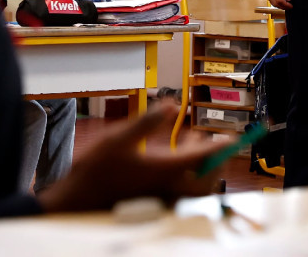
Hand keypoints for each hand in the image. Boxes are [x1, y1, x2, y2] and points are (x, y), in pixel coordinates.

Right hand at [38, 102, 221, 212]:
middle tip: (210, 139)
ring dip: (199, 165)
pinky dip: (186, 174)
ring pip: (195, 187)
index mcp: (164, 171)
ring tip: (187, 140)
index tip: (230, 136)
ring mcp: (162, 198)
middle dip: (213, 159)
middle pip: (206, 178)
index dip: (218, 146)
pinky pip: (182, 191)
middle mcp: (168, 188)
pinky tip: (172, 156)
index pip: (203, 158)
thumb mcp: (119, 137)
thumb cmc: (95, 170)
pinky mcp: (155, 202)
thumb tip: (173, 105)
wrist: (77, 201)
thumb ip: (148, 121)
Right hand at [266, 0, 291, 8]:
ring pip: (271, 1)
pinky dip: (275, 1)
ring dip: (278, 5)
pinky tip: (279, 0)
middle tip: (288, 7)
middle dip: (282, 7)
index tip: (290, 6)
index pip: (280, 1)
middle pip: (275, 3)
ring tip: (284, 4)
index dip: (286, 5)